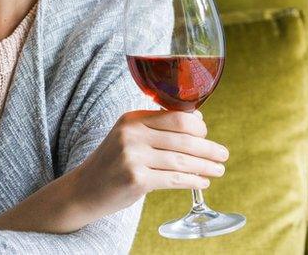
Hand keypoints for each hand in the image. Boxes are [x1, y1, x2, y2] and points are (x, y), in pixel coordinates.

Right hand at [72, 109, 229, 218]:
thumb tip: (197, 120)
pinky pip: (174, 179)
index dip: (198, 126)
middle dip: (208, 148)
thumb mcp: (127, 137)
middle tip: (223, 154)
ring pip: (182, 160)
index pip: (176, 117)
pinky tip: (203, 183)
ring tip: (219, 170)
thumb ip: (156, 127)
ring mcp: (133, 157)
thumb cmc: (112, 163)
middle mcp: (131, 134)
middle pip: (183, 138)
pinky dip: (193, 181)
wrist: (83, 189)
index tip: (206, 134)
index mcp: (131, 119)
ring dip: (205, 166)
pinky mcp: (136, 180)